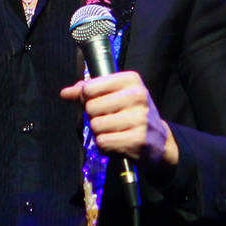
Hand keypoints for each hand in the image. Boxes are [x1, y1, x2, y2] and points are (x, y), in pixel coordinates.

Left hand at [60, 70, 178, 166]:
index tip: (97, 102)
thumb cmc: (132, 114)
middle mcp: (137, 95)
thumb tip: (65, 93)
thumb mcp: (115, 95)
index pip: (90, 87)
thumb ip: (89, 91)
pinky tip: (117, 142)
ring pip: (96, 125)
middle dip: (93, 117)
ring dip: (99, 133)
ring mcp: (139, 117)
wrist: (160, 141)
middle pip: (91, 107)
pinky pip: (103, 141)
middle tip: (108, 120)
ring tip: (113, 131)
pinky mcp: (137, 139)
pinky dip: (105, 146)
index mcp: (131, 79)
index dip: (86, 98)